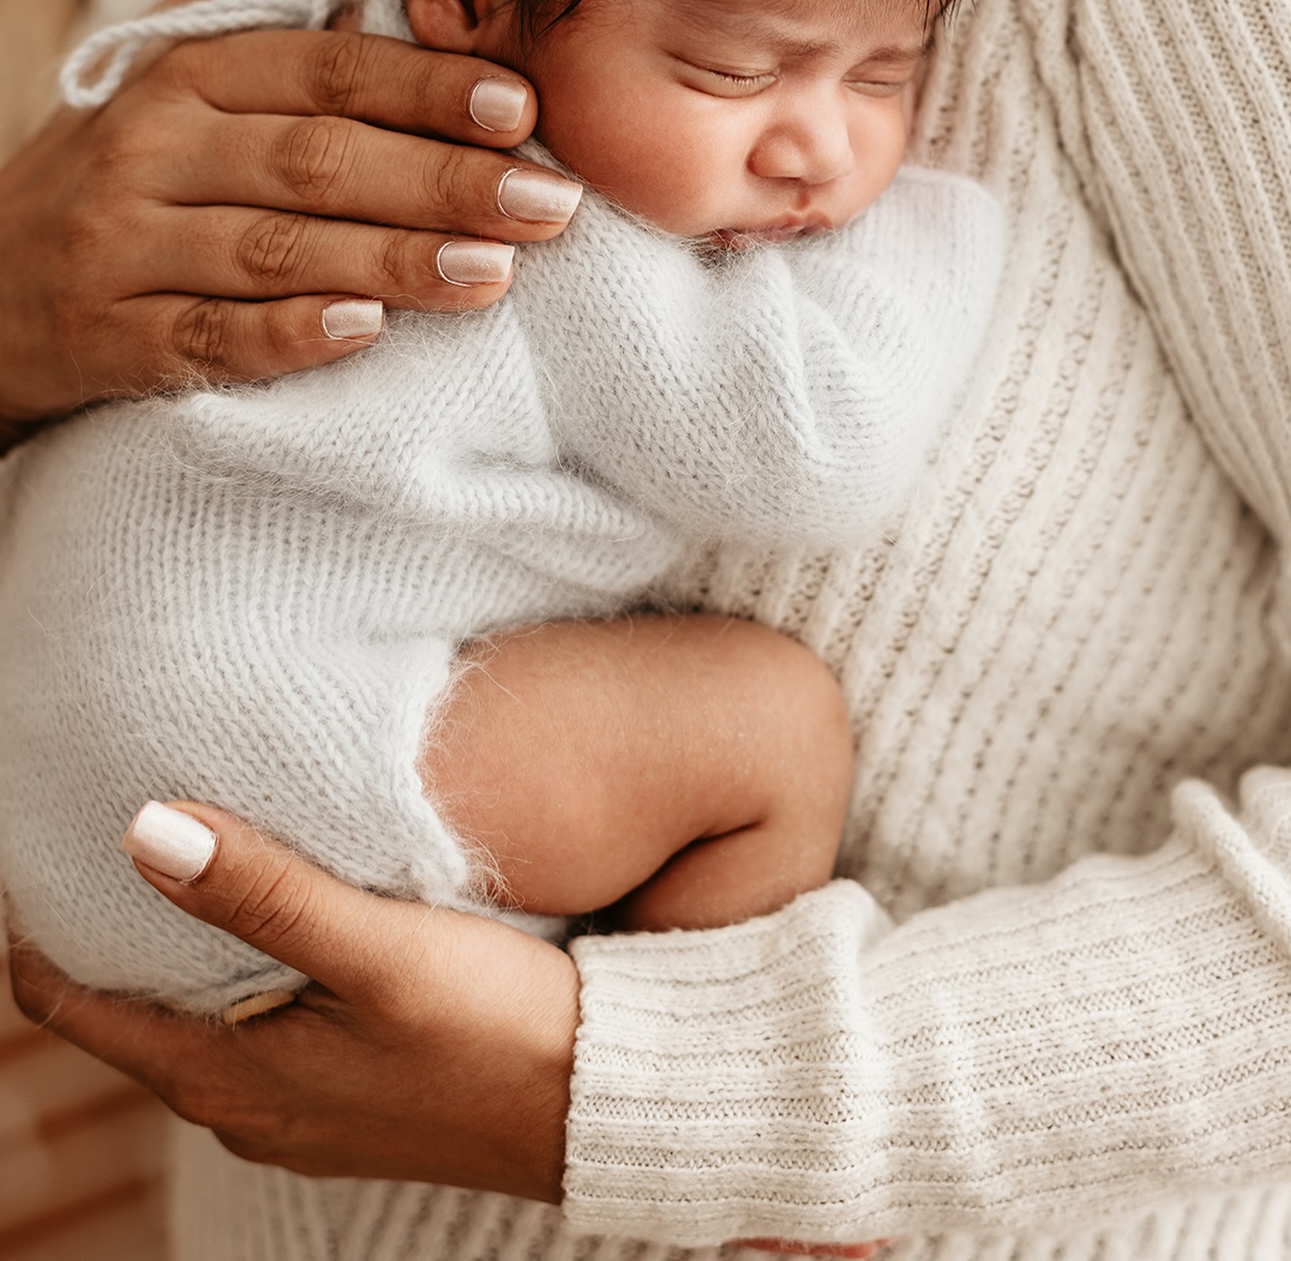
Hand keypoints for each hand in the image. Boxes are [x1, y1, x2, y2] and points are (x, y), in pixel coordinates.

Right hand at [0, 0, 581, 434]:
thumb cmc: (103, 168)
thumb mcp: (154, 61)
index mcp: (179, 76)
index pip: (321, 71)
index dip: (424, 87)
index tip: (522, 106)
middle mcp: (149, 152)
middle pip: (314, 160)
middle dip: (441, 180)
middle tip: (549, 203)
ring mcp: (122, 247)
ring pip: (274, 250)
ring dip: (391, 259)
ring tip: (494, 270)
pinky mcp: (109, 340)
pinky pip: (208, 339)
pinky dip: (288, 334)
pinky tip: (367, 331)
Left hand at [7, 802, 577, 1194]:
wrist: (602, 1105)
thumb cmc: (498, 1032)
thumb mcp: (381, 951)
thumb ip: (266, 893)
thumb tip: (145, 830)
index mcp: (228, 1078)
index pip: (73, 1002)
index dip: (43, 922)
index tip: (42, 837)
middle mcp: (244, 1106)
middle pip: (126, 1006)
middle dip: (109, 918)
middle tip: (111, 817)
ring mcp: (296, 1106)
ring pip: (194, 1012)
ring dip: (177, 940)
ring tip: (187, 846)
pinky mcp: (347, 1092)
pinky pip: (254, 1023)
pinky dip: (238, 963)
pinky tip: (277, 910)